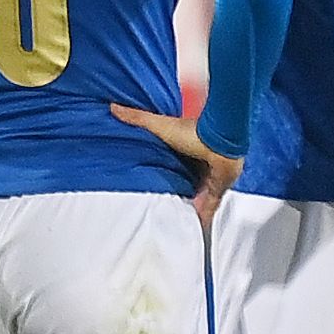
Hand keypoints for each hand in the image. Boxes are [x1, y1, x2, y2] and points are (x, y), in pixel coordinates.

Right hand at [109, 103, 247, 222]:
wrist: (221, 141)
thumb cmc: (193, 132)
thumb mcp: (159, 125)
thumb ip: (137, 118)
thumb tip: (113, 107)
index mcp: (184, 150)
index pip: (172, 163)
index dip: (164, 171)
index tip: (152, 179)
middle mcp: (197, 164)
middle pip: (185, 181)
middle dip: (176, 191)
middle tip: (162, 204)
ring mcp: (208, 178)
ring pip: (197, 196)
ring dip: (188, 205)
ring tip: (174, 218)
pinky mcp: (217, 189)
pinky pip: (210, 206)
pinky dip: (203, 216)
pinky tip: (195, 227)